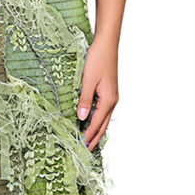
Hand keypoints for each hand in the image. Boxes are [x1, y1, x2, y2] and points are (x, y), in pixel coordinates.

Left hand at [77, 36, 119, 151]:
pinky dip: (99, 119)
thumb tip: (81, 117)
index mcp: (108, 100)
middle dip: (95, 137)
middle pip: (103, 124)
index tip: (82, 146)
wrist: (107, 45)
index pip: (96, 123)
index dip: (89, 135)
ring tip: (90, 139)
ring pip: (105, 118)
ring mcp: (112, 96)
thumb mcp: (88, 80)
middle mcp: (112, 100)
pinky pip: (104, 110)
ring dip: (97, 129)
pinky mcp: (109, 91)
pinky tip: (94, 121)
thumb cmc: (98, 60)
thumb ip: (85, 100)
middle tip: (88, 149)